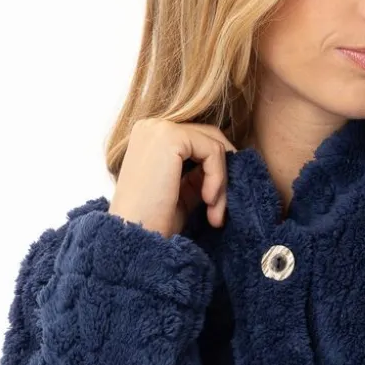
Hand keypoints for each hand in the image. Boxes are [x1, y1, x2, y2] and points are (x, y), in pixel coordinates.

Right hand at [108, 117, 237, 238]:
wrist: (134, 238)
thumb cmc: (154, 223)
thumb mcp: (182, 193)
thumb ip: (199, 173)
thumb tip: (229, 162)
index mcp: (151, 137)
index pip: (197, 141)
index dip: (215, 171)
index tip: (216, 207)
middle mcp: (152, 126)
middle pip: (208, 137)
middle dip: (222, 175)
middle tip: (219, 212)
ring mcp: (159, 128)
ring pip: (213, 144)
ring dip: (222, 182)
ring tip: (214, 214)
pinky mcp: (170, 136)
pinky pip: (213, 151)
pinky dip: (218, 178)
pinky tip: (208, 202)